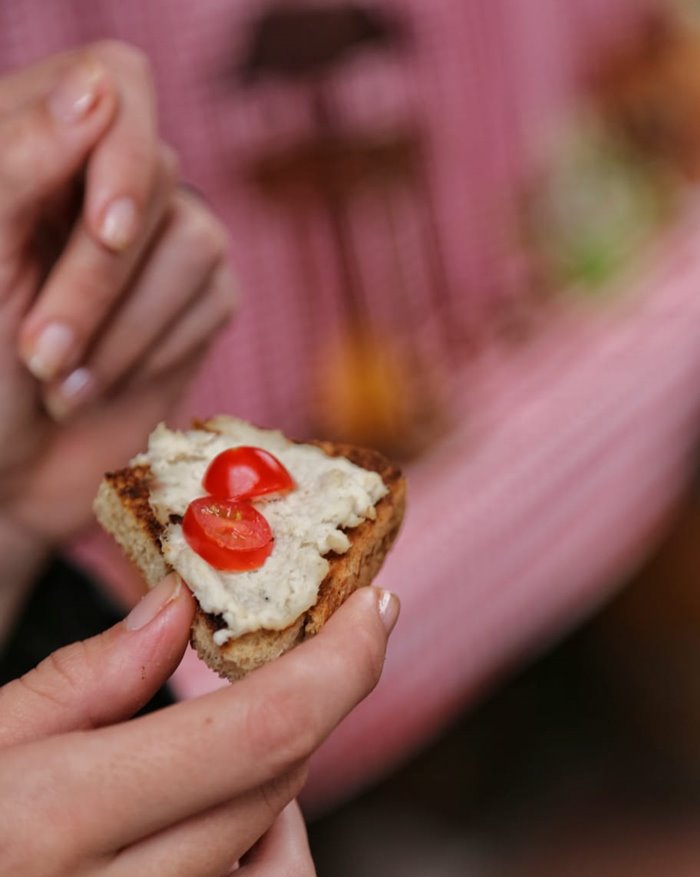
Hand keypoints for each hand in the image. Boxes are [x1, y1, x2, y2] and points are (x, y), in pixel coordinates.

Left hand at [0, 43, 234, 579]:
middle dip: (98, 281)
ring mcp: (160, 240)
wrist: (4, 472)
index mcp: (39, 145)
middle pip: (156, 174)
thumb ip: (22, 159)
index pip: (116, 81)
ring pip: (196, 241)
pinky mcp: (198, 301)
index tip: (102, 230)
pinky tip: (98, 387)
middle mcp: (106, 182)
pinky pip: (213, 300)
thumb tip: (100, 86)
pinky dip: (151, 355)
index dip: (121, 149)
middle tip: (39, 352)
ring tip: (60, 383)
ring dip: (122, 332)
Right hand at [0, 581, 398, 876]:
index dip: (341, 662)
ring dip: (274, 818)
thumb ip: (79, 682)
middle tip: (258, 684)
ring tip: (208, 791)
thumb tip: (177, 612)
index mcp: (50, 826)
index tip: (373, 613)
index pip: (260, 730)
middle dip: (292, 718)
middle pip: (277, 793)